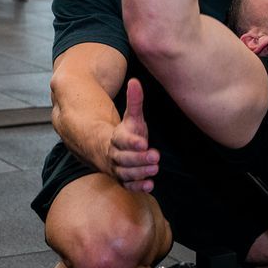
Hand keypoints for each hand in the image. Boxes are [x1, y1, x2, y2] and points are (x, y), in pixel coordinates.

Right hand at [108, 78, 159, 192]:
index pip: (122, 140)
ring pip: (126, 173)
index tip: (144, 142)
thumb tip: (135, 81)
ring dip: (140, 172)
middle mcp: (115, 155)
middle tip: (155, 157)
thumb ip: (135, 101)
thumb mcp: (132, 118)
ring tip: (155, 169)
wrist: (112, 152)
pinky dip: (138, 187)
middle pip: (124, 159)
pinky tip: (150, 185)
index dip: (132, 142)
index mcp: (116, 138)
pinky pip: (128, 186)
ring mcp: (118, 169)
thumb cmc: (127, 133)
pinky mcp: (124, 181)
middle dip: (139, 159)